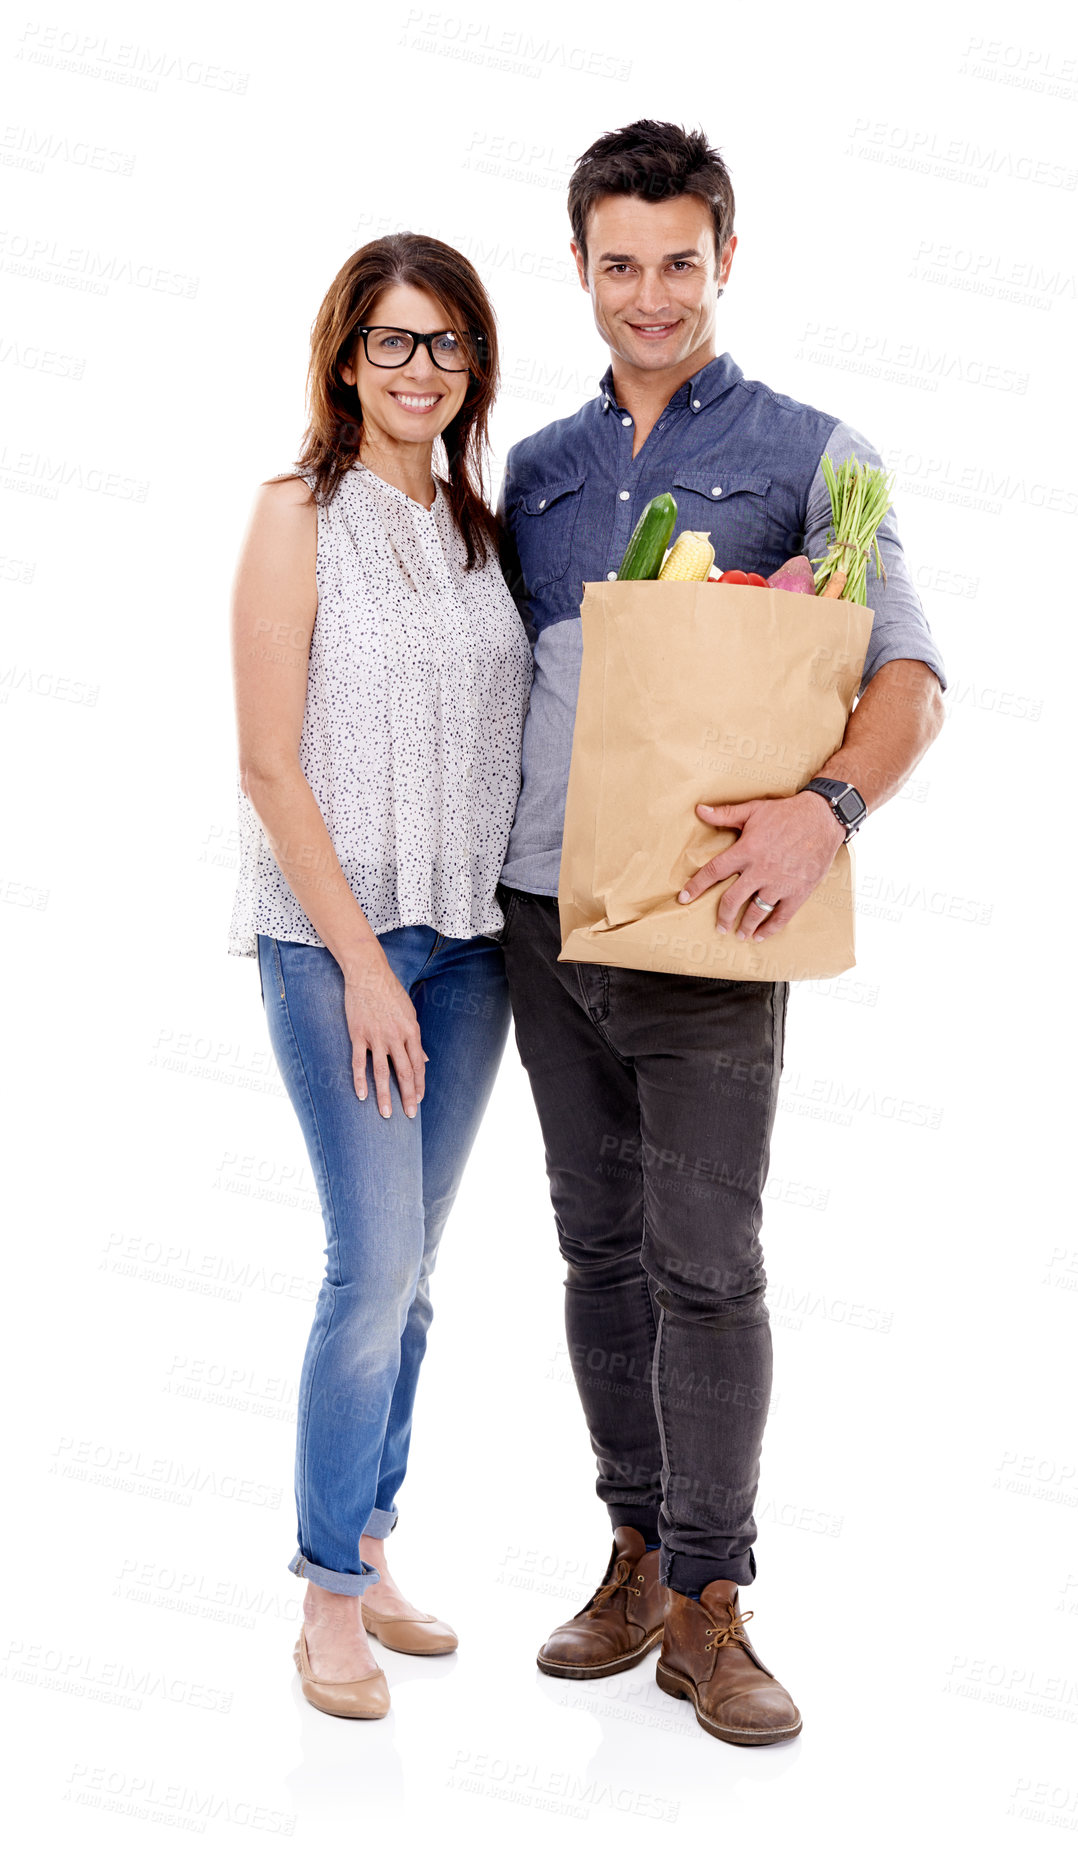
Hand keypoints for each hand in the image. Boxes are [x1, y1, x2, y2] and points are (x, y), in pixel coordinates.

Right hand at [341, 942, 427, 1117]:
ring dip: (385, 1096)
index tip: (419, 1101)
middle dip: (408, 1096)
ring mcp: (376, 1037)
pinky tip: (362, 1096)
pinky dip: (360, 1080)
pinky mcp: (358, 1035)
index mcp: (411, 1031)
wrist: (368, 973)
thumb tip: (424, 1059)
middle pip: (404, 1073)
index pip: (418, 1065)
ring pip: (382, 1073)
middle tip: (409, 1116)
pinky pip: (359, 1062)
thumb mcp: (409, 1013)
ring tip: (386, 1114)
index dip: (419, 1085)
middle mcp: (396, 1037)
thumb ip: (415, 1039)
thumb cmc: (390, 992)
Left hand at [676, 792, 845, 939]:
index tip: (684, 898)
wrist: (823, 818)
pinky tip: (760, 936)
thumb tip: (699, 810)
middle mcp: (760, 870)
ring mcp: (779, 883)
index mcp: (746, 850)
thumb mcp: (754, 810)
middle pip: (732, 899)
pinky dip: (769, 929)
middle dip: (722, 916)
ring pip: (755, 912)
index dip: (697, 886)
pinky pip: (781, 917)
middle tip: (719, 926)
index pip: (714, 871)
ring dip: (744, 926)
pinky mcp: (798, 891)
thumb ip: (725, 814)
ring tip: (739, 934)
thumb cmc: (786, 813)